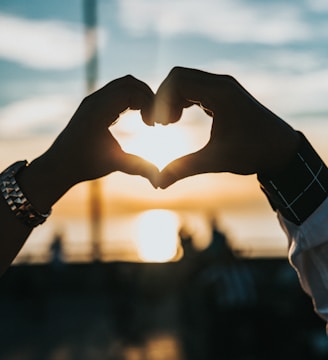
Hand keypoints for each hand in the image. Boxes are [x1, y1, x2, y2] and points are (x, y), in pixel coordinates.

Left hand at [18, 75, 159, 211]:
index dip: (149, 104)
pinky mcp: (93, 104)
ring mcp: (92, 100)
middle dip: (147, 96)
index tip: (154, 125)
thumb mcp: (114, 164)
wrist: (59, 165)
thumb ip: (138, 168)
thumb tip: (159, 180)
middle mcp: (94, 101)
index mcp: (98, 111)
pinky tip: (136, 116)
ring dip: (139, 96)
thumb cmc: (84, 165)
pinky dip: (130, 98)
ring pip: (122, 84)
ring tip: (147, 117)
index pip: (131, 91)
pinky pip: (115, 91)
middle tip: (155, 117)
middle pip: (129, 83)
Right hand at [149, 67, 299, 187]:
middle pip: (179, 77)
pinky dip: (183, 100)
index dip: (161, 100)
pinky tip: (180, 119)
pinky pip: (196, 88)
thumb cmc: (253, 153)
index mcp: (220, 94)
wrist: (281, 149)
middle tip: (162, 124)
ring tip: (170, 123)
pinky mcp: (224, 93)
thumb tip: (158, 184)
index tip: (160, 125)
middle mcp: (221, 84)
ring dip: (173, 99)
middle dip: (164, 98)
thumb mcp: (216, 160)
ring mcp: (224, 87)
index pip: (178, 81)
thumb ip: (184, 168)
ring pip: (186, 81)